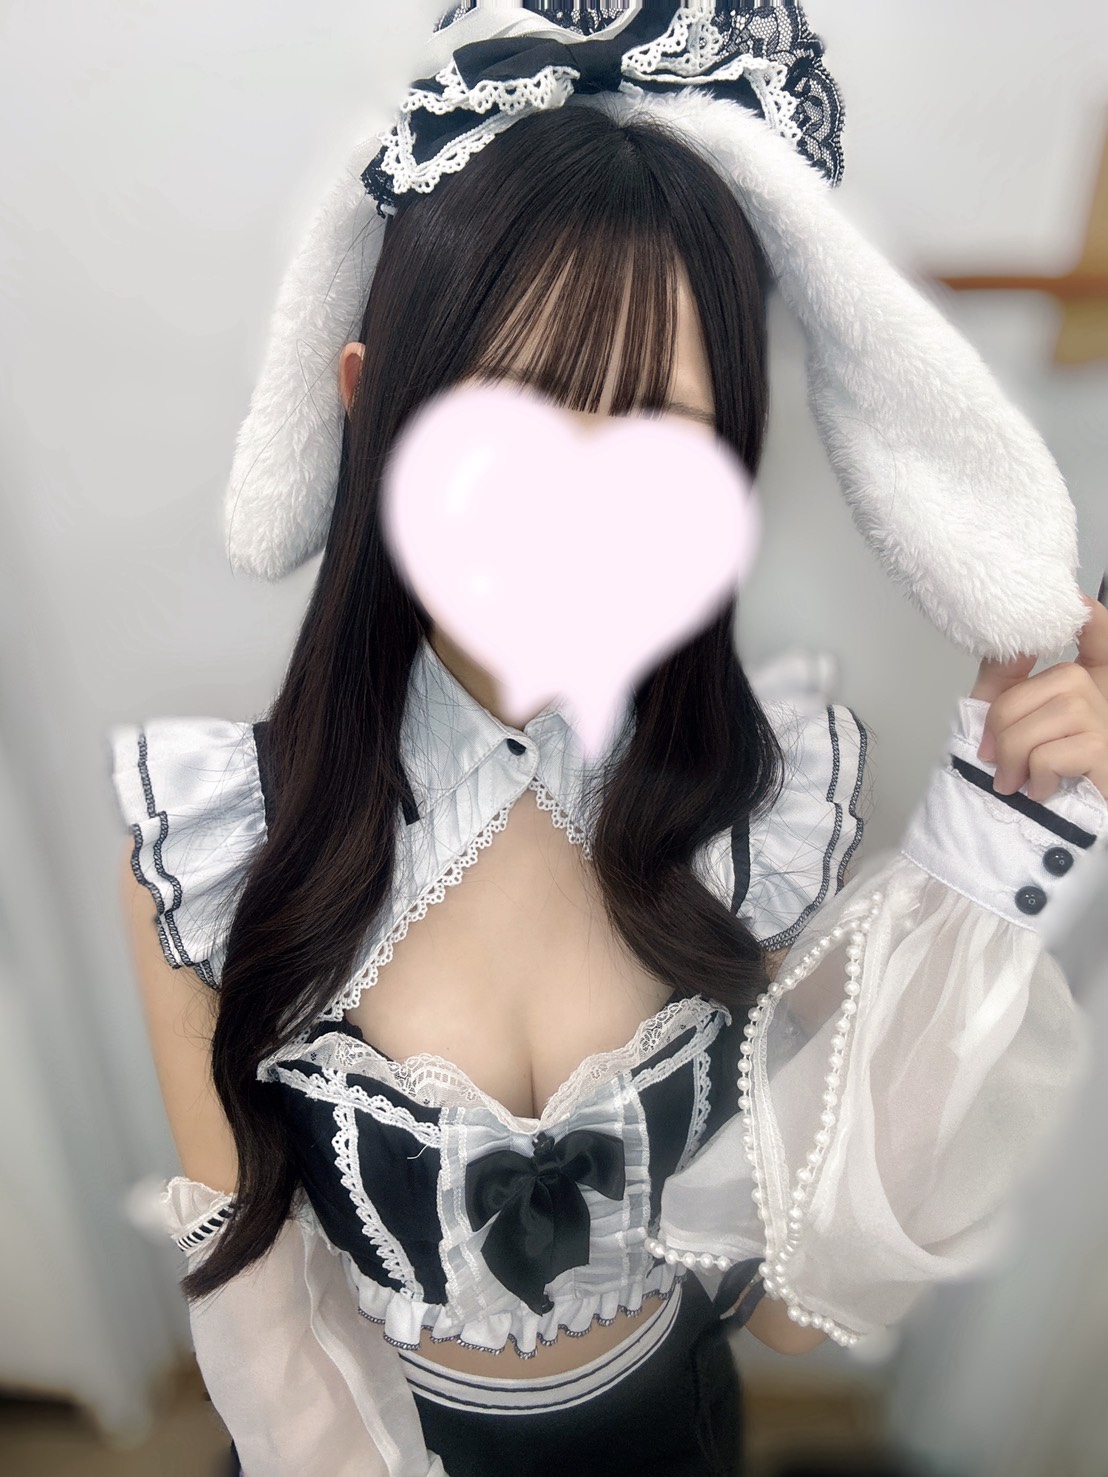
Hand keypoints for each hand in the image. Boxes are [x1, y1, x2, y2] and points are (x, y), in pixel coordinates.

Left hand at [970, 593, 1107, 803]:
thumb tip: (997, 641)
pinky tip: (1041, 789)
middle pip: (1051, 681)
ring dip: (1015, 756)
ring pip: (1045, 719)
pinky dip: (1034, 776)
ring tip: (1017, 780)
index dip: (1090, 617)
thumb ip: (1004, 681)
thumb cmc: (1035, 775)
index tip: (1075, 597)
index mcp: (1087, 684)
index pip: (1101, 637)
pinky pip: (1051, 753)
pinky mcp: (1107, 754)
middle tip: (999, 759)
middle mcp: (1105, 698)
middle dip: (1006, 722)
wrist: (1055, 830)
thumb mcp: (1013, 721)